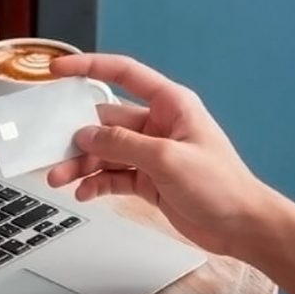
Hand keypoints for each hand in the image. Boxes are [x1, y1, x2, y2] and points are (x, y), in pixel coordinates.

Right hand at [47, 54, 285, 256]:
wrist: (242, 226)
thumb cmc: (223, 187)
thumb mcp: (168, 159)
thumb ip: (123, 145)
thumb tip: (88, 135)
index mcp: (170, 105)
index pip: (124, 73)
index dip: (89, 66)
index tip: (59, 68)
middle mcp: (158, 125)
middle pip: (106, 120)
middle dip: (78, 135)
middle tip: (53, 149)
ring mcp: (152, 153)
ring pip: (106, 152)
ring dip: (81, 164)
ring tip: (60, 179)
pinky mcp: (149, 180)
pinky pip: (113, 176)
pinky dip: (96, 183)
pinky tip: (85, 192)